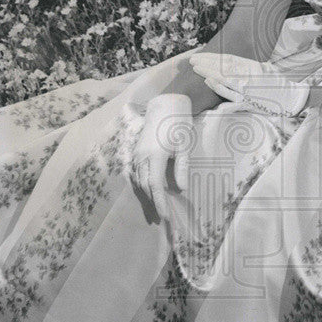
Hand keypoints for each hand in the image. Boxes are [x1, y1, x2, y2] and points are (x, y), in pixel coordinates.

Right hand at [129, 93, 192, 221]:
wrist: (165, 104)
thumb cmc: (178, 123)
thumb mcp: (185, 145)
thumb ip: (182, 168)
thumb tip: (181, 188)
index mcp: (155, 156)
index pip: (155, 186)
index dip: (159, 202)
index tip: (165, 216)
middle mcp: (142, 156)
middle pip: (145, 186)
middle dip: (153, 202)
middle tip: (161, 217)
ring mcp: (137, 153)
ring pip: (139, 180)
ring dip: (146, 194)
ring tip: (156, 207)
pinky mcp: (136, 150)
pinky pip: (136, 172)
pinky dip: (142, 184)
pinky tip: (149, 190)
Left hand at [187, 52, 309, 116]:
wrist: (292, 100)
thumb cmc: (279, 85)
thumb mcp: (266, 69)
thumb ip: (250, 66)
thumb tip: (235, 64)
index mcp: (253, 67)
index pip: (228, 60)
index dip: (212, 57)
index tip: (200, 55)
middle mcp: (249, 76)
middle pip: (223, 67)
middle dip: (206, 63)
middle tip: (192, 60)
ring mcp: (248, 89)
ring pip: (224, 79)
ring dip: (208, 73)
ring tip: (196, 68)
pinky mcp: (249, 102)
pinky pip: (231, 95)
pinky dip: (219, 88)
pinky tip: (209, 81)